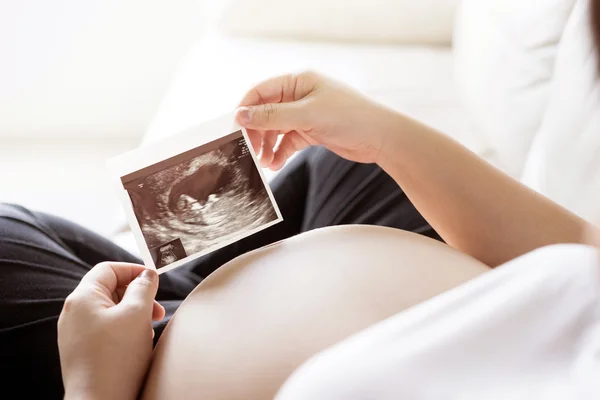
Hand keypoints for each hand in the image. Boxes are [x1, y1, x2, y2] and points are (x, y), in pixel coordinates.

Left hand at [58, 262, 165, 399]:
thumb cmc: (117, 357)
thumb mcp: (137, 314)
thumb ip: (144, 287)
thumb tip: (147, 275)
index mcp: (82, 298)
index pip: (109, 269)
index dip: (134, 270)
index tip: (155, 280)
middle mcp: (73, 313)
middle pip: (110, 290)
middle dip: (138, 296)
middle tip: (158, 311)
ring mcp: (74, 333)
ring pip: (110, 311)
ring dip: (133, 315)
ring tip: (148, 331)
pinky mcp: (80, 351)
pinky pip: (105, 330)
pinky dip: (123, 331)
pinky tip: (136, 345)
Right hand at [236, 71, 397, 169]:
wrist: (380, 137)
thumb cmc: (349, 117)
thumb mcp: (307, 114)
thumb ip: (273, 116)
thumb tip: (241, 115)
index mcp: (298, 81)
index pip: (261, 92)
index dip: (246, 109)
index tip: (236, 130)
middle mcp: (299, 96)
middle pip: (266, 112)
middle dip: (257, 133)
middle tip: (250, 153)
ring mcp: (305, 114)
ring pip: (275, 129)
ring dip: (267, 146)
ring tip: (264, 163)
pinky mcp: (311, 131)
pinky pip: (288, 141)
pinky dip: (280, 152)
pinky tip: (276, 164)